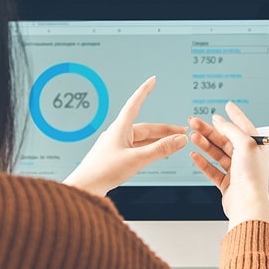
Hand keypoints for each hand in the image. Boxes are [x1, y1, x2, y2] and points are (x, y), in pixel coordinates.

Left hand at [63, 76, 186, 195]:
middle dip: (165, 130)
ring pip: (143, 140)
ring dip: (159, 141)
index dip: (145, 91)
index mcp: (120, 128)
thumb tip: (180, 140)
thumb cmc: (105, 171)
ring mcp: (117, 146)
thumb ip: (160, 149)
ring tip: (176, 144)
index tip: (153, 80)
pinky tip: (159, 154)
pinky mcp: (116, 157)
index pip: (135, 104)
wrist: (85, 188)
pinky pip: (137, 149)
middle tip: (183, 133)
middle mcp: (118, 134)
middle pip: (146, 128)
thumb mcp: (137, 159)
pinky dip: (150, 150)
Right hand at [188, 102, 268, 230]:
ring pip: (217, 153)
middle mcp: (247, 158)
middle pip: (226, 140)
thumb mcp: (246, 144)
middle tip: (194, 122)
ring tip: (192, 137)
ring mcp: (236, 171)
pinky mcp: (227, 184)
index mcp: (256, 148)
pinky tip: (195, 155)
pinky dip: (203, 162)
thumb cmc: (252, 176)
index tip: (227, 106)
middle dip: (209, 130)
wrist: (247, 204)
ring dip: (204, 144)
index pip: (244, 126)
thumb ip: (232, 130)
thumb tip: (221, 121)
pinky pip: (212, 170)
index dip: (235, 115)